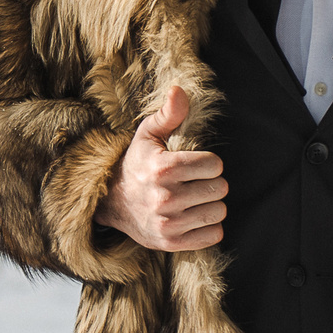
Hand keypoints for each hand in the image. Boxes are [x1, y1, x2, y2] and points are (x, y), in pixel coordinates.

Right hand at [96, 85, 226, 252]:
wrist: (112, 202)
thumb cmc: (137, 164)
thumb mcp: (148, 135)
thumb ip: (169, 113)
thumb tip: (179, 90)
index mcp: (163, 168)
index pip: (214, 165)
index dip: (208, 163)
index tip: (195, 166)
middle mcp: (165, 198)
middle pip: (220, 189)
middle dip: (211, 183)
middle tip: (194, 183)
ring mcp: (168, 223)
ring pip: (219, 212)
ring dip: (211, 205)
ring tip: (193, 200)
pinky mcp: (171, 242)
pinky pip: (213, 235)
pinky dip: (208, 227)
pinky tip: (192, 217)